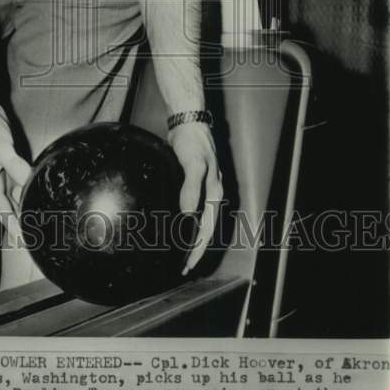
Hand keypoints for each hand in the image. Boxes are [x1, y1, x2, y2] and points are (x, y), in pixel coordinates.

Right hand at [0, 107, 30, 242]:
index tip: (22, 242)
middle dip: (19, 223)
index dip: (13, 227)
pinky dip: (25, 190)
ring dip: (24, 207)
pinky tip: (34, 194)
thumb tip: (28, 181)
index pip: (3, 211)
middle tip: (33, 238)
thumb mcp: (1, 149)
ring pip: (15, 196)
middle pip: (9, 208)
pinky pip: (18, 181)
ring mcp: (1, 172)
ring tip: (37, 222)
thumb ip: (15, 166)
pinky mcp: (8, 163)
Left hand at [168, 121, 222, 273]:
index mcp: (214, 194)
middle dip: (195, 250)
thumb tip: (188, 214)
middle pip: (205, 229)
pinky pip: (191, 208)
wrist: (188, 122)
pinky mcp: (193, 183)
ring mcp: (203, 189)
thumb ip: (191, 188)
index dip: (198, 248)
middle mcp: (211, 194)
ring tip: (180, 253)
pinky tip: (175, 224)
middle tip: (183, 267)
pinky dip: (185, 221)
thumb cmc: (193, 141)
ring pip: (199, 221)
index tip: (189, 264)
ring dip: (191, 237)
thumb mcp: (193, 164)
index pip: (207, 229)